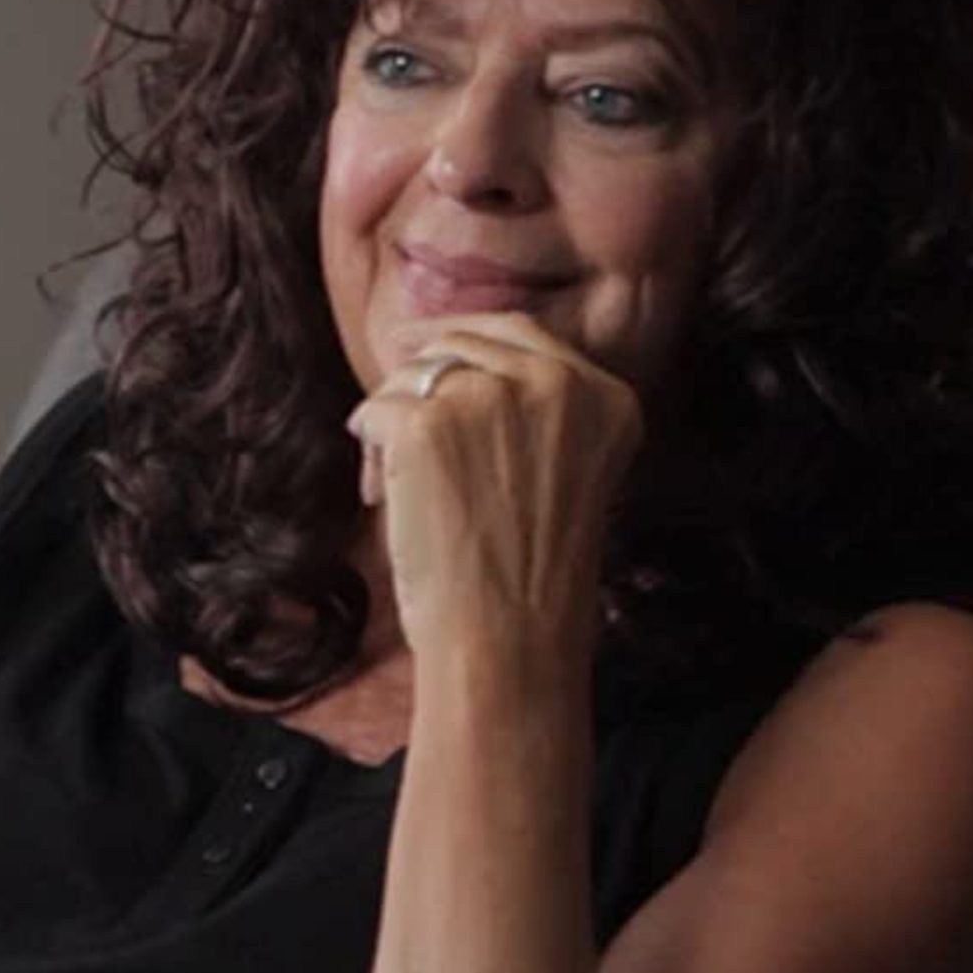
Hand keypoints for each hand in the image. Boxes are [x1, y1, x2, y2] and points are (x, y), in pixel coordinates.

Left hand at [345, 313, 642, 675]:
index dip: (463, 338)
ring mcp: (490, 397)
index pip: (519, 332)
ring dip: (392, 417)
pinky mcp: (428, 424)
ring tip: (392, 481)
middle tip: (393, 417)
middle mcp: (556, 383)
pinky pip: (375, 410)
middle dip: (420, 376)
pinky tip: (378, 492)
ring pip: (411, 375)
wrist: (508, 640)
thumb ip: (533, 410)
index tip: (421, 346)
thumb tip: (444, 355)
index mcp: (605, 397)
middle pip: (460, 342)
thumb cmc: (529, 575)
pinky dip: (366, 446)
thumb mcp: (565, 472)